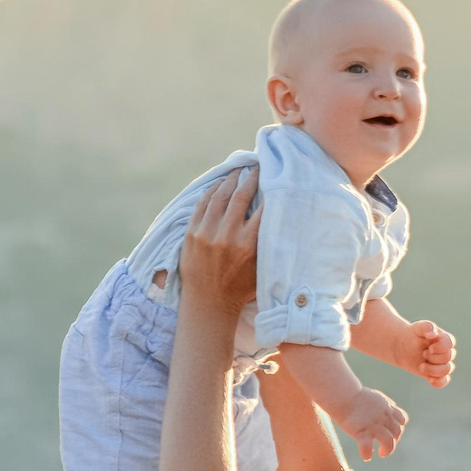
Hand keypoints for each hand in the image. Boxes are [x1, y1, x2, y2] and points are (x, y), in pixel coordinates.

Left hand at [178, 167, 260, 313]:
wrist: (208, 304)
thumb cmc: (241, 288)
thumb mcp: (262, 268)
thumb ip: (268, 243)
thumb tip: (279, 217)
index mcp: (247, 245)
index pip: (262, 208)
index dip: (269, 190)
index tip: (274, 178)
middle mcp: (226, 236)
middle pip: (240, 196)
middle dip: (250, 178)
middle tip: (256, 166)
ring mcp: (206, 233)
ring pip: (219, 196)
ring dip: (230, 180)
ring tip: (238, 170)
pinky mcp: (191, 234)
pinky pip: (202, 204)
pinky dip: (212, 191)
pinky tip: (220, 184)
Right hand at [337, 386, 407, 461]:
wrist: (343, 396)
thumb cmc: (355, 397)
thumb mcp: (375, 397)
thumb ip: (384, 405)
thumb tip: (389, 407)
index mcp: (387, 408)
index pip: (402, 420)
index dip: (397, 427)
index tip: (389, 432)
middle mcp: (383, 417)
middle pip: (397, 432)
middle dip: (393, 441)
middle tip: (384, 446)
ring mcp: (373, 425)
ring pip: (388, 441)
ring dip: (387, 450)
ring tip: (381, 453)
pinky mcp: (361, 433)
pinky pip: (367, 447)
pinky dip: (367, 454)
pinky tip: (365, 457)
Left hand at [403, 320, 455, 387]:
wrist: (403, 346)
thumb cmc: (413, 334)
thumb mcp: (417, 328)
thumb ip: (426, 327)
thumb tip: (433, 334)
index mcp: (444, 339)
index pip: (449, 344)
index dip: (440, 347)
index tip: (429, 348)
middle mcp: (446, 352)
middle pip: (447, 357)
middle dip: (433, 357)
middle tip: (423, 354)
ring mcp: (442, 364)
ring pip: (447, 370)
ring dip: (433, 370)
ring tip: (421, 366)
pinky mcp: (436, 374)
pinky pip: (443, 381)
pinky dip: (438, 382)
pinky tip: (429, 379)